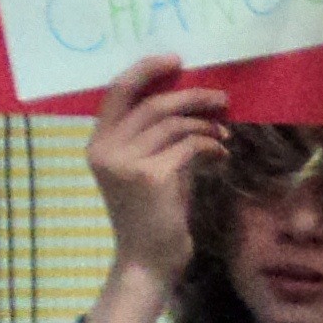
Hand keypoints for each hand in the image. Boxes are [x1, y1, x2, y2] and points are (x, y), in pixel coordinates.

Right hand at [84, 55, 229, 288]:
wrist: (147, 261)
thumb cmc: (153, 216)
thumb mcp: (152, 169)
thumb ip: (162, 139)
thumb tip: (194, 107)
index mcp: (98, 144)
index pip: (116, 93)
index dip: (145, 71)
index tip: (176, 60)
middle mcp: (105, 149)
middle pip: (152, 105)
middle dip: (191, 97)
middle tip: (221, 99)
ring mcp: (126, 162)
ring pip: (174, 124)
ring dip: (206, 126)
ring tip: (224, 136)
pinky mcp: (151, 176)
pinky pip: (189, 146)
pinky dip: (211, 145)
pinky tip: (222, 154)